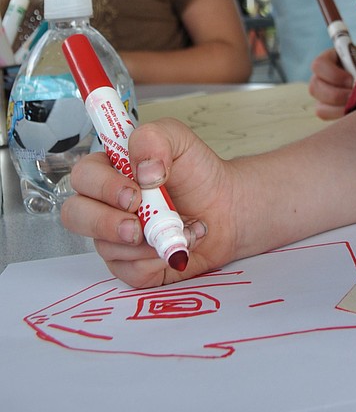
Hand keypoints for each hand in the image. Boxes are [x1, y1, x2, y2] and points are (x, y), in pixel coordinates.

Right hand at [62, 119, 239, 287]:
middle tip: (138, 225)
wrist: (224, 208)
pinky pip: (130, 271)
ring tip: (178, 227)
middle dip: (106, 223)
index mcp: (110, 169)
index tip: (134, 193)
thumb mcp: (179, 140)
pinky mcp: (129, 265)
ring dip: (146, 241)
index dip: (102, 187)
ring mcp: (113, 237)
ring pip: (104, 247)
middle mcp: (104, 204)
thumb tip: (142, 170)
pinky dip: (157, 260)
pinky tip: (177, 244)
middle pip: (75, 215)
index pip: (83, 176)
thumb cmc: (196, 172)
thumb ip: (155, 139)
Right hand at [308, 46, 355, 119]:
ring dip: (338, 108)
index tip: (351, 80)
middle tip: (355, 96)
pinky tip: (355, 111)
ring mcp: (324, 95)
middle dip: (336, 95)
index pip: (318, 64)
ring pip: (320, 107)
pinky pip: (327, 117)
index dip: (333, 74)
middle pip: (315, 87)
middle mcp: (322, 77)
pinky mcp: (330, 110)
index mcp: (330, 59)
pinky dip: (341, 116)